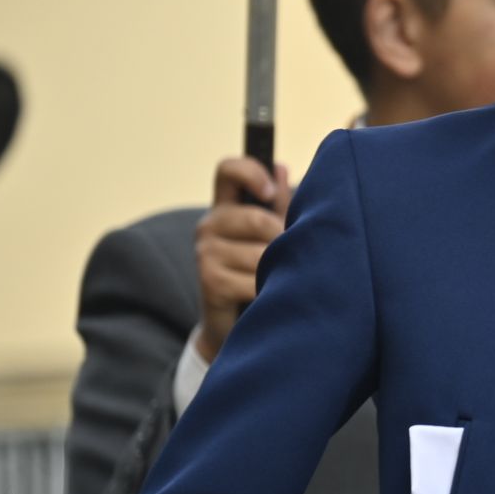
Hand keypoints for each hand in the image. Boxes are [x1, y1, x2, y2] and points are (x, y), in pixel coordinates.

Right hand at [194, 156, 290, 361]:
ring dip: (279, 269)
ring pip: (261, 253)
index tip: (269, 192)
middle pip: (257, 218)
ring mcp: (205, 252)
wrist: (238, 324)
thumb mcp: (272, 235)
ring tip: (279, 280)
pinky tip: (267, 297)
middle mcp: (209, 224)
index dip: (250, 172)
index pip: (228, 169)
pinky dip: (268, 291)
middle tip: (289, 257)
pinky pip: (253, 280)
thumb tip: (282, 168)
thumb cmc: (261, 271)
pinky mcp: (209, 280)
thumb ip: (278, 204)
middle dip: (283, 240)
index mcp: (227, 206)